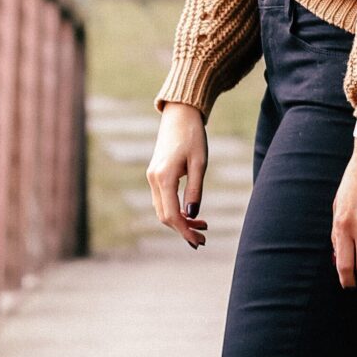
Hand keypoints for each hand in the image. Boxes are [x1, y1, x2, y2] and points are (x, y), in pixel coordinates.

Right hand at [147, 103, 207, 247]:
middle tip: (204, 238)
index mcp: (164, 177)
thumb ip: (195, 190)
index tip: (200, 241)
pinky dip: (175, 210)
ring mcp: (152, 176)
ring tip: (202, 225)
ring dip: (180, 221)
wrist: (180, 115)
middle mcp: (154, 179)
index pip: (172, 215)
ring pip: (162, 209)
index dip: (185, 231)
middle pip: (164, 216)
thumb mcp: (200, 164)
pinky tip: (191, 213)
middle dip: (183, 230)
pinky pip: (163, 199)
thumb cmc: (193, 137)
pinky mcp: (155, 174)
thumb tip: (191, 215)